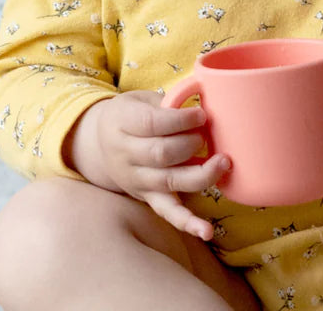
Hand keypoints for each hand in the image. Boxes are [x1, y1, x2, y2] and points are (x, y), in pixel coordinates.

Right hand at [74, 91, 228, 240]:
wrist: (101, 143)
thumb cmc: (131, 114)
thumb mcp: (141, 98)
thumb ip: (169, 99)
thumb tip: (205, 91)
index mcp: (122, 121)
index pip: (151, 124)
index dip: (180, 120)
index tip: (202, 114)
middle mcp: (125, 154)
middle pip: (161, 154)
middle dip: (190, 144)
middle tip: (207, 134)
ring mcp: (136, 180)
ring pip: (169, 182)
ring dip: (200, 174)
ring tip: (222, 162)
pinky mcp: (147, 198)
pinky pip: (168, 213)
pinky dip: (188, 223)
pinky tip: (207, 231)